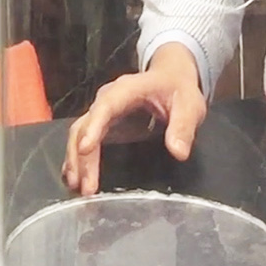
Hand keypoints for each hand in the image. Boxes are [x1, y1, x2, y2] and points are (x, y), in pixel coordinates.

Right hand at [62, 45, 207, 195]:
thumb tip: (178, 152)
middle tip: (86, 187)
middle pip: (85, 126)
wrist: (171, 77)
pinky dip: (78, 159)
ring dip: (76, 161)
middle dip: (81, 156)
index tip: (85, 149)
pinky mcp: (102, 125)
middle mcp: (107, 100)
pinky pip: (83, 139)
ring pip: (79, 134)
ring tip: (78, 187)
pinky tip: (76, 179)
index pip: (105, 107)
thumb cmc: (178, 89)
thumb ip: (183, 126)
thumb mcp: (189, 105)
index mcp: (126, 90)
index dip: (93, 127)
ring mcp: (102, 113)